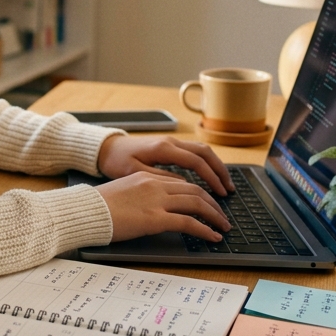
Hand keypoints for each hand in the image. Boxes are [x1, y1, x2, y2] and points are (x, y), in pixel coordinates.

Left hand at [96, 135, 234, 195]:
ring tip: (224, 184)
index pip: (196, 161)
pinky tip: (210, 176)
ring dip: (215, 166)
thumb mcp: (135, 173)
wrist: (106, 148)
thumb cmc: (116, 162)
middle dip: (220, 171)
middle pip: (205, 152)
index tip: (220, 193)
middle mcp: (170, 142)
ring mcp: (171, 142)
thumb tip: (184, 186)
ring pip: (202, 150)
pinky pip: (194, 151)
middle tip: (229, 189)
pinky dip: (206, 163)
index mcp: (163, 149)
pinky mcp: (169, 146)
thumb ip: (160, 178)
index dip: (211, 178)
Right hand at [96, 171, 230, 241]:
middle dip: (213, 204)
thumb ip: (142, 195)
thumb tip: (153, 208)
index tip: (208, 203)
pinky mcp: (154, 218)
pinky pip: (188, 222)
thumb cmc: (97, 206)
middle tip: (222, 216)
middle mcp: (155, 185)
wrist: (84, 211)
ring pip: (197, 203)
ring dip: (214, 216)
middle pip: (195, 190)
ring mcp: (156, 201)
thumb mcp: (123, 193)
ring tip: (223, 227)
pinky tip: (212, 237)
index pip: (182, 182)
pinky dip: (204, 230)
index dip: (200, 193)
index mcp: (147, 177)